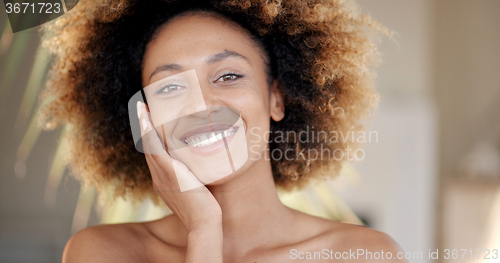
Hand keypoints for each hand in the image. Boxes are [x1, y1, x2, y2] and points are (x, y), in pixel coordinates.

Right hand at [137, 101, 221, 231]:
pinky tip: (146, 118)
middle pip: (148, 147)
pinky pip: (155, 149)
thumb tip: (205, 166)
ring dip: (143, 124)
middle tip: (143, 107)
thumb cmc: (206, 209)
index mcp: (163, 181)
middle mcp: (158, 177)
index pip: (155, 154)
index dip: (151, 137)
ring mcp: (161, 176)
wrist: (204, 223)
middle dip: (144, 126)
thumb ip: (195, 176)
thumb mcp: (197, 188)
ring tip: (142, 107)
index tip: (151, 120)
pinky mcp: (168, 174)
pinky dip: (149, 133)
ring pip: (149, 145)